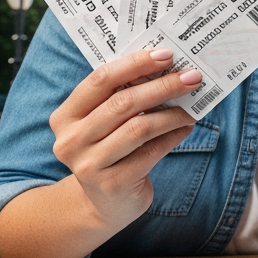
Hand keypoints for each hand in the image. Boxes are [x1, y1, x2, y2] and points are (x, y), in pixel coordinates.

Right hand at [50, 49, 201, 229]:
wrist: (105, 202)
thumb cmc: (110, 150)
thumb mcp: (104, 123)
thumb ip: (121, 97)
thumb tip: (166, 67)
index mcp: (65, 116)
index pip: (99, 80)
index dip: (134, 64)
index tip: (166, 55)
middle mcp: (71, 140)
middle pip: (122, 103)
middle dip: (162, 86)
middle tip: (192, 77)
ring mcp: (89, 164)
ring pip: (139, 128)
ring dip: (172, 113)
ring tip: (192, 106)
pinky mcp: (113, 183)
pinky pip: (151, 152)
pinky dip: (173, 136)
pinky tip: (186, 126)